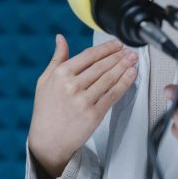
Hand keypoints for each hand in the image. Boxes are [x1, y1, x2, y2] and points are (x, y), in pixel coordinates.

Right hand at [28, 35, 138, 178]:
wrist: (48, 140)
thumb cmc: (46, 110)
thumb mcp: (44, 80)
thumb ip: (56, 58)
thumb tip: (60, 38)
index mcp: (60, 74)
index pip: (88, 55)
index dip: (105, 48)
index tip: (116, 44)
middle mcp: (72, 86)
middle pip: (101, 66)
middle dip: (118, 56)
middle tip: (129, 51)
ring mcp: (83, 101)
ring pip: (109, 79)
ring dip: (124, 67)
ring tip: (132, 61)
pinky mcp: (93, 114)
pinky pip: (112, 95)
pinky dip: (124, 84)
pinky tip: (130, 76)